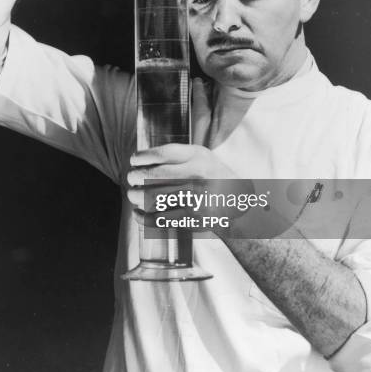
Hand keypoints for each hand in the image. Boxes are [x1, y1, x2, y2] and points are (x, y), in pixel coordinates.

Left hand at [127, 144, 250, 234]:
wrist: (240, 205)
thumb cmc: (215, 178)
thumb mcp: (204, 158)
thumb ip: (179, 155)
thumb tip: (143, 158)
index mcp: (199, 156)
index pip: (164, 153)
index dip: (144, 156)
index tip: (133, 160)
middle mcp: (198, 174)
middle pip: (155, 174)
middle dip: (136, 177)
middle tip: (130, 178)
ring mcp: (196, 196)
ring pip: (154, 197)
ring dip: (136, 197)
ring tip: (132, 195)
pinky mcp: (193, 217)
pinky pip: (160, 218)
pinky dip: (143, 217)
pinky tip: (137, 213)